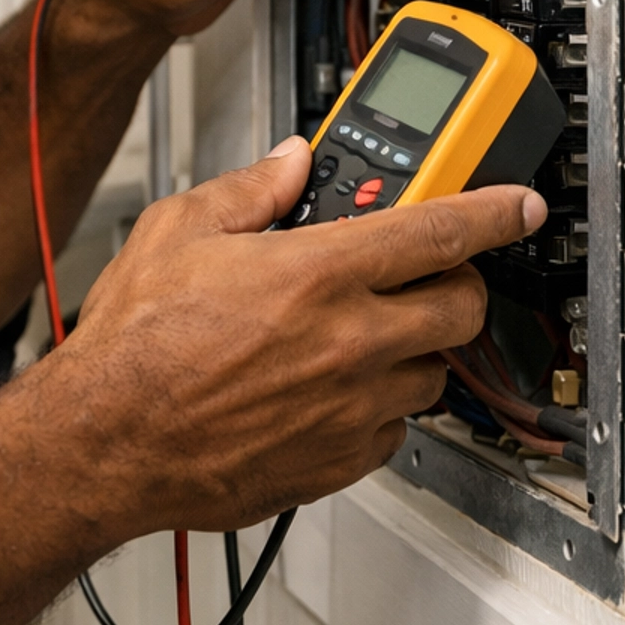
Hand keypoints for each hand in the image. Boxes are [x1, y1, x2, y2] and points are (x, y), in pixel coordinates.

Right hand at [44, 140, 545, 537]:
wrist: (107, 441)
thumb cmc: (133, 346)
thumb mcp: (177, 230)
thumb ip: (250, 189)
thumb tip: (288, 163)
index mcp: (318, 274)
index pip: (441, 232)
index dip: (493, 212)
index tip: (517, 206)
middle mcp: (349, 342)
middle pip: (462, 308)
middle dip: (455, 283)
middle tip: (421, 275)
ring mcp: (350, 408)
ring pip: (432, 373)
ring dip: (412, 348)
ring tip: (358, 335)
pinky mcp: (337, 461)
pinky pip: (393, 430)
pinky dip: (377, 406)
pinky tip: (330, 389)